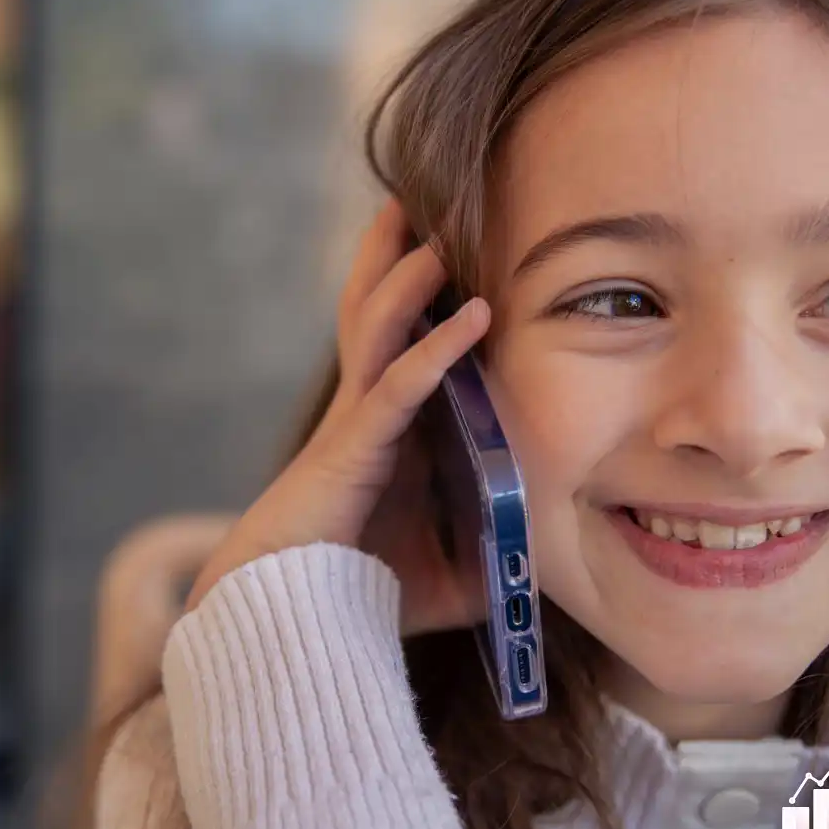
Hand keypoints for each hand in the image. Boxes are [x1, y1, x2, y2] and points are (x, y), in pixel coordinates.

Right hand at [184, 199, 489, 634]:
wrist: (286, 624)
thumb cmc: (356, 597)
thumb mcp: (445, 574)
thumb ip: (489, 557)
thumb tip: (541, 558)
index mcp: (383, 434)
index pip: (401, 348)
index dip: (418, 300)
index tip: (448, 254)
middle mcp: (366, 415)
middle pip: (373, 316)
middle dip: (389, 258)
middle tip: (410, 204)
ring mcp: (355, 425)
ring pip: (378, 329)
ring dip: (407, 276)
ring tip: (434, 228)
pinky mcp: (352, 447)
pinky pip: (399, 386)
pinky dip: (438, 349)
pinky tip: (474, 315)